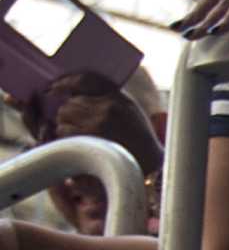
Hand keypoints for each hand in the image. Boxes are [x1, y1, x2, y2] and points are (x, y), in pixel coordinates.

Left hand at [44, 75, 163, 176]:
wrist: (153, 169)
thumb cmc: (140, 140)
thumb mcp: (129, 109)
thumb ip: (107, 96)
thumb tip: (71, 90)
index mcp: (118, 98)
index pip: (85, 80)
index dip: (66, 83)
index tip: (55, 89)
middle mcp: (108, 109)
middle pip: (70, 103)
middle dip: (69, 113)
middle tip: (79, 125)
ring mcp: (98, 126)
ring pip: (64, 117)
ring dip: (67, 126)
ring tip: (82, 138)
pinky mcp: (90, 142)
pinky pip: (64, 133)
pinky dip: (66, 139)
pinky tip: (80, 146)